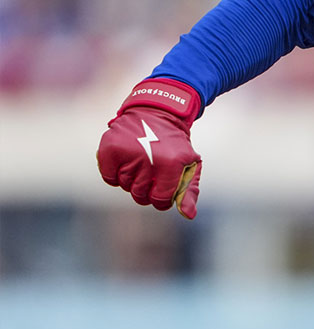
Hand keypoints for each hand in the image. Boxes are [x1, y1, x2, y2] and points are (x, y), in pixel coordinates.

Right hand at [97, 78, 203, 218]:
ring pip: (124, 186)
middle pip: (139, 195)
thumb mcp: (189, 165)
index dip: (161, 199)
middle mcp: (150, 158)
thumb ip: (189, 191)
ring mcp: (128, 152)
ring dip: (131, 179)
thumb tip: (188, 215)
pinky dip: (115, 173)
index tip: (162, 190)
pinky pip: (108, 178)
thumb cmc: (174, 145)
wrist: (157, 112)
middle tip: (151, 173)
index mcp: (172, 164)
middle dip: (145, 189)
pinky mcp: (110, 147)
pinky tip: (126, 159)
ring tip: (141, 161)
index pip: (160, 200)